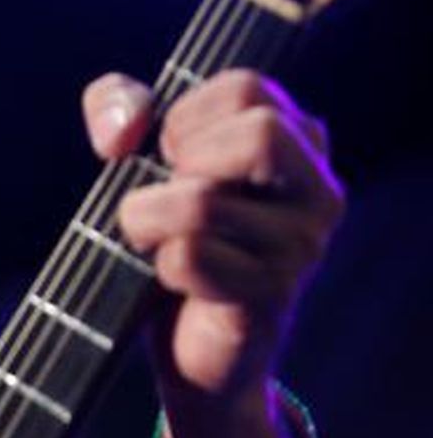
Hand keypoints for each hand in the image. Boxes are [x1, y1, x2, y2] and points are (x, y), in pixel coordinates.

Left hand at [82, 69, 343, 413]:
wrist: (189, 350)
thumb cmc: (170, 241)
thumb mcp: (139, 158)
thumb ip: (120, 108)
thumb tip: (123, 126)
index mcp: (300, 142)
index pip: (248, 87)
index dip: (185, 114)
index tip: (167, 152)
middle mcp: (317, 191)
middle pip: (259, 133)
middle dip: (183, 160)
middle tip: (164, 194)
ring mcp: (301, 247)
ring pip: (204, 202)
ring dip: (148, 218)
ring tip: (151, 239)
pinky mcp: (269, 296)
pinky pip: (189, 257)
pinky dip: (159, 264)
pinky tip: (170, 280)